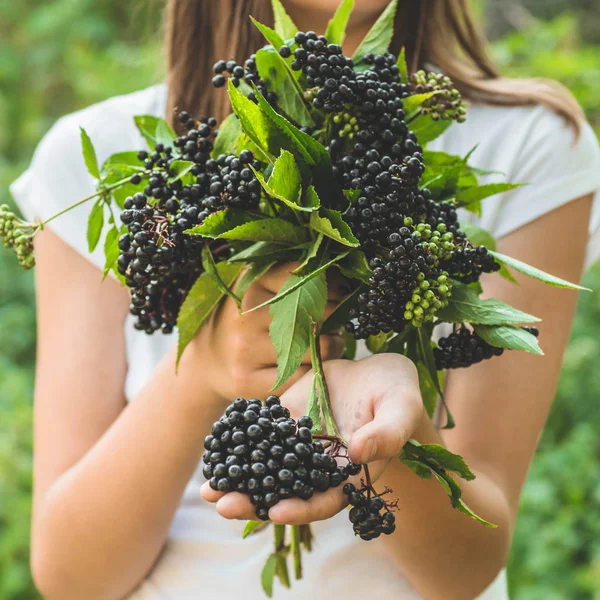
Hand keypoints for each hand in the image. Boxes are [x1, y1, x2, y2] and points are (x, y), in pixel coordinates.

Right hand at [182, 263, 345, 402]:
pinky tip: (311, 365)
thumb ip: (291, 276)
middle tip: (332, 320)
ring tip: (325, 343)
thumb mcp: (258, 288)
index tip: (339, 290)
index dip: (331, 284)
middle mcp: (245, 316)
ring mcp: (246, 351)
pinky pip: (305, 377)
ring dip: (334, 346)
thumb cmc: (245, 321)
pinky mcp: (249, 382)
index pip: (306, 276)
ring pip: (320, 349)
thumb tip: (341, 276)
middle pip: (319, 313)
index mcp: (250, 284)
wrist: (207, 363)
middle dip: (336, 316)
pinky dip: (317, 372)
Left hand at [201, 353, 423, 523]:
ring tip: (208, 487)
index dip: (302, 508)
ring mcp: (299, 442)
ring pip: (266, 466)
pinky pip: (260, 432)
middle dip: (255, 501)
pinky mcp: (286, 417)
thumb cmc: (398, 394)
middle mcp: (317, 464)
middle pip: (285, 490)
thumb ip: (386, 433)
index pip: (323, 500)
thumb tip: (360, 453)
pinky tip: (216, 445)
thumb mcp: (401, 409)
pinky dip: (238, 440)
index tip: (277, 512)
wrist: (378, 371)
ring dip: (238, 477)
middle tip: (223, 505)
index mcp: (348, 474)